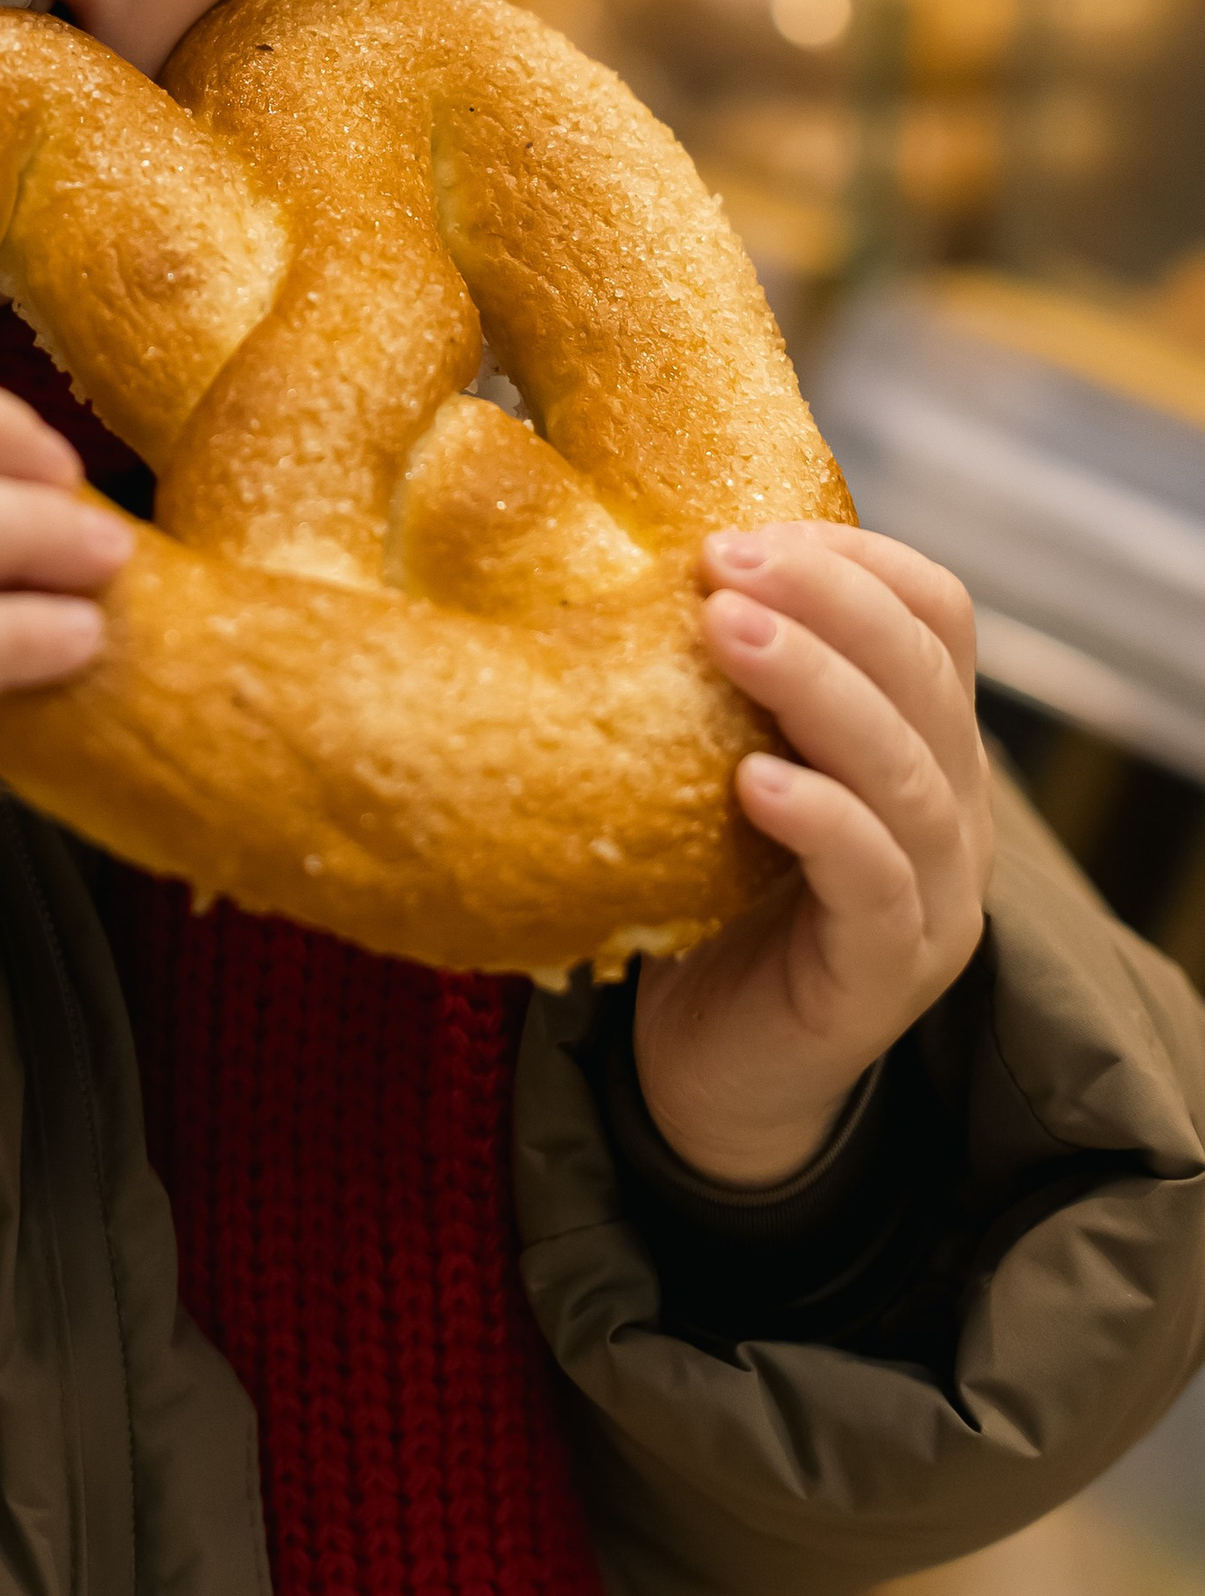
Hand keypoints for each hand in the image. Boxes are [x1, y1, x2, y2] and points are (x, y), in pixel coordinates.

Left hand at [632, 522, 991, 1187]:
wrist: (713, 1068)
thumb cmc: (714, 894)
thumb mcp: (728, 763)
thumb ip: (729, 681)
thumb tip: (643, 552)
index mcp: (925, 742)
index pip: (937, 617)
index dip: (858, 560)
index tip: (748, 526)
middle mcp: (952, 811)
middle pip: (924, 678)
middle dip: (827, 601)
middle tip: (721, 560)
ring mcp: (934, 898)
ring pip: (908, 773)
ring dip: (818, 688)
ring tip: (729, 632)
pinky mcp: (886, 974)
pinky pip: (875, 885)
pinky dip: (823, 822)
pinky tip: (754, 782)